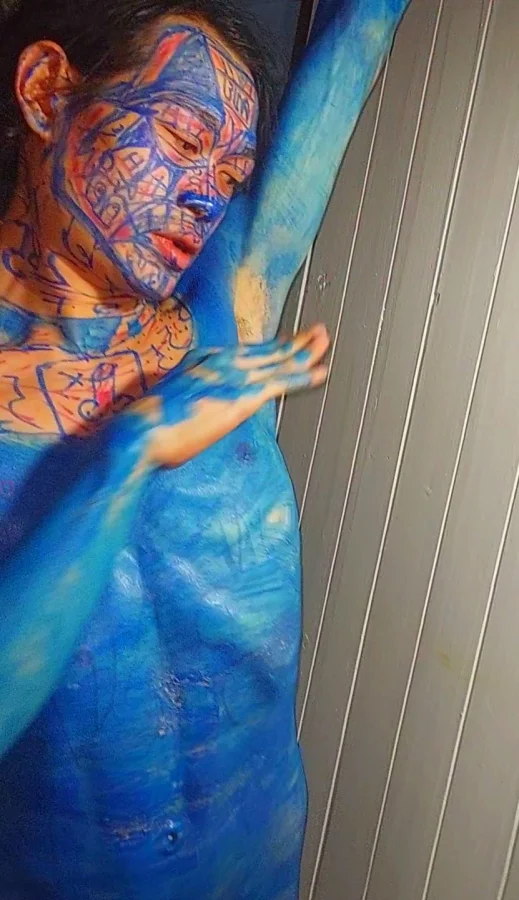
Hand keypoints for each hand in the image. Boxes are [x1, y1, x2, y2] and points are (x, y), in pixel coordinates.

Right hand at [136, 324, 328, 467]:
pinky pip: (280, 383)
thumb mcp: (167, 408)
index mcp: (201, 361)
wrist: (141, 432)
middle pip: (265, 351)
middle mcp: (219, 362)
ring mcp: (233, 377)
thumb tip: (189, 418)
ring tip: (324, 342)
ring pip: (278, 361)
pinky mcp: (243, 397)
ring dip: (304, 352)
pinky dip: (302, 376)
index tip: (284, 344)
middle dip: (293, 342)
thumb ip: (186, 405)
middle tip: (315, 332)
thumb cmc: (147, 428)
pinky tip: (319, 372)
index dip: (268, 349)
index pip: (243, 353)